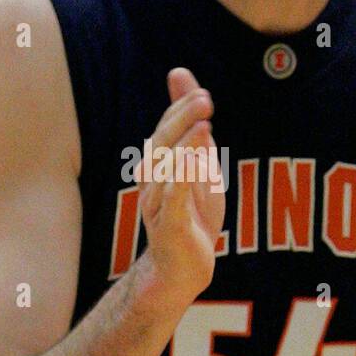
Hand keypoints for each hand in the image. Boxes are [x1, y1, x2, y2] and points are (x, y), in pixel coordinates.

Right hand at [135, 67, 226, 309]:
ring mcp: (157, 202)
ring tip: (203, 124)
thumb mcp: (200, 166)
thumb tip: (193, 88)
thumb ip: (195, 130)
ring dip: (184, 144)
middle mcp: (152, 179)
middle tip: (204, 98)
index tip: (196, 87)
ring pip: (166, 168)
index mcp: (159, 163)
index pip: (167, 128)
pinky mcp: (168, 226)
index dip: (181, 107)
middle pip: (163, 142)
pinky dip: (180, 180)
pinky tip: (190, 162)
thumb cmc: (192, 216)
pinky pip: (172, 200)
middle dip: (183, 119)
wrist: (182, 269)